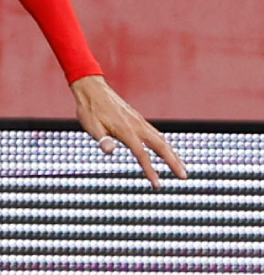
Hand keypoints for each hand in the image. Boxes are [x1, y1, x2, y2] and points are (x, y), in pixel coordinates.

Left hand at [71, 76, 186, 187]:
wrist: (92, 90)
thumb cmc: (90, 110)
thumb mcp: (91, 126)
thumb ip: (102, 139)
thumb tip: (110, 150)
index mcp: (126, 130)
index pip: (142, 154)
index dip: (150, 170)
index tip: (157, 184)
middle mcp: (138, 126)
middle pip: (161, 146)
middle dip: (174, 162)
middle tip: (184, 177)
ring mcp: (140, 122)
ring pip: (162, 140)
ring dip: (173, 154)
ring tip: (181, 168)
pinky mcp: (138, 120)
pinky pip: (156, 135)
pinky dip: (165, 145)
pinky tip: (167, 152)